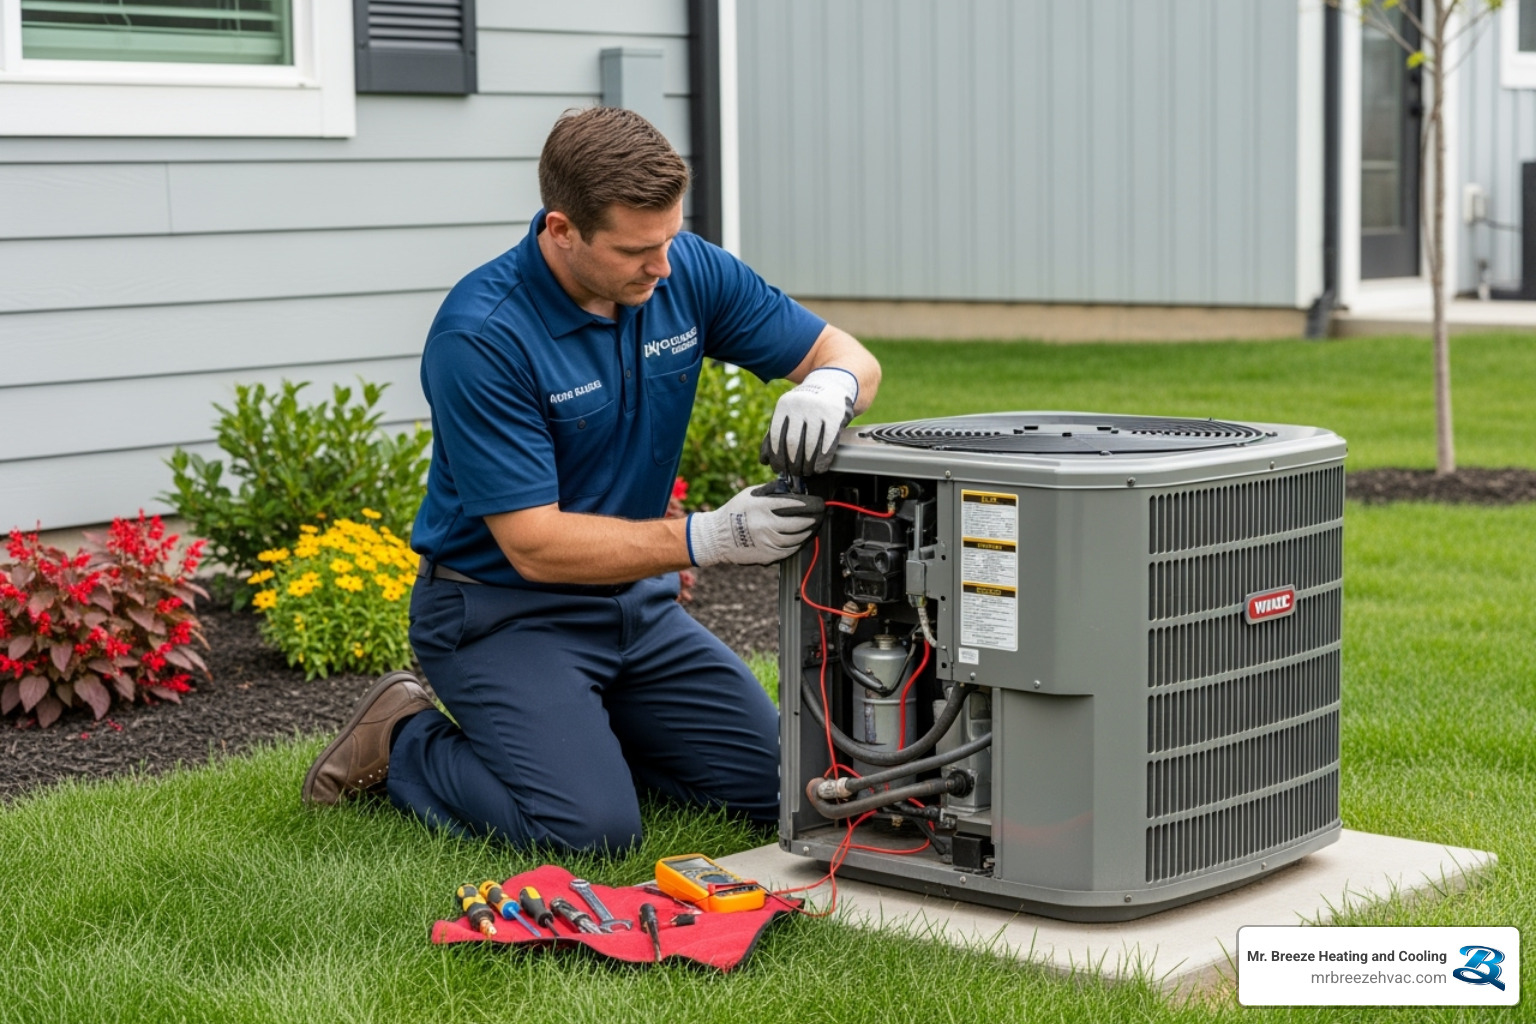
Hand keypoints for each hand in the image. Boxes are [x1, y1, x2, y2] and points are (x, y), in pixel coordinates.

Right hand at [686, 482, 825, 566]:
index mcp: (761, 507)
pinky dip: (798, 544)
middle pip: (798, 523)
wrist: (717, 537)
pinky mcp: (766, 555)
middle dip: (813, 518)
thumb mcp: (750, 494)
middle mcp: (765, 525)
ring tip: (814, 526)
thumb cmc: (733, 512)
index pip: (793, 504)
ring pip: (796, 538)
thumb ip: (770, 491)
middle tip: (820, 514)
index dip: (809, 504)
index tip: (817, 503)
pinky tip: (803, 539)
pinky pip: (789, 551)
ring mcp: (766, 542)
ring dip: (809, 532)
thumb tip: (790, 489)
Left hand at [759, 367, 857, 475]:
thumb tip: (764, 460)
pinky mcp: (834, 416)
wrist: (832, 385)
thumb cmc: (806, 406)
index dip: (777, 456)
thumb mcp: (788, 411)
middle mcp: (800, 406)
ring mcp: (818, 410)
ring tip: (807, 472)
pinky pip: (827, 442)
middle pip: (793, 442)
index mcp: (784, 405)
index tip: (779, 469)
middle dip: (792, 463)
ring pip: (810, 444)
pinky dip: (823, 458)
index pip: (776, 436)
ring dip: (808, 464)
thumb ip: (775, 432)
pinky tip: (820, 467)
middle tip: (794, 473)